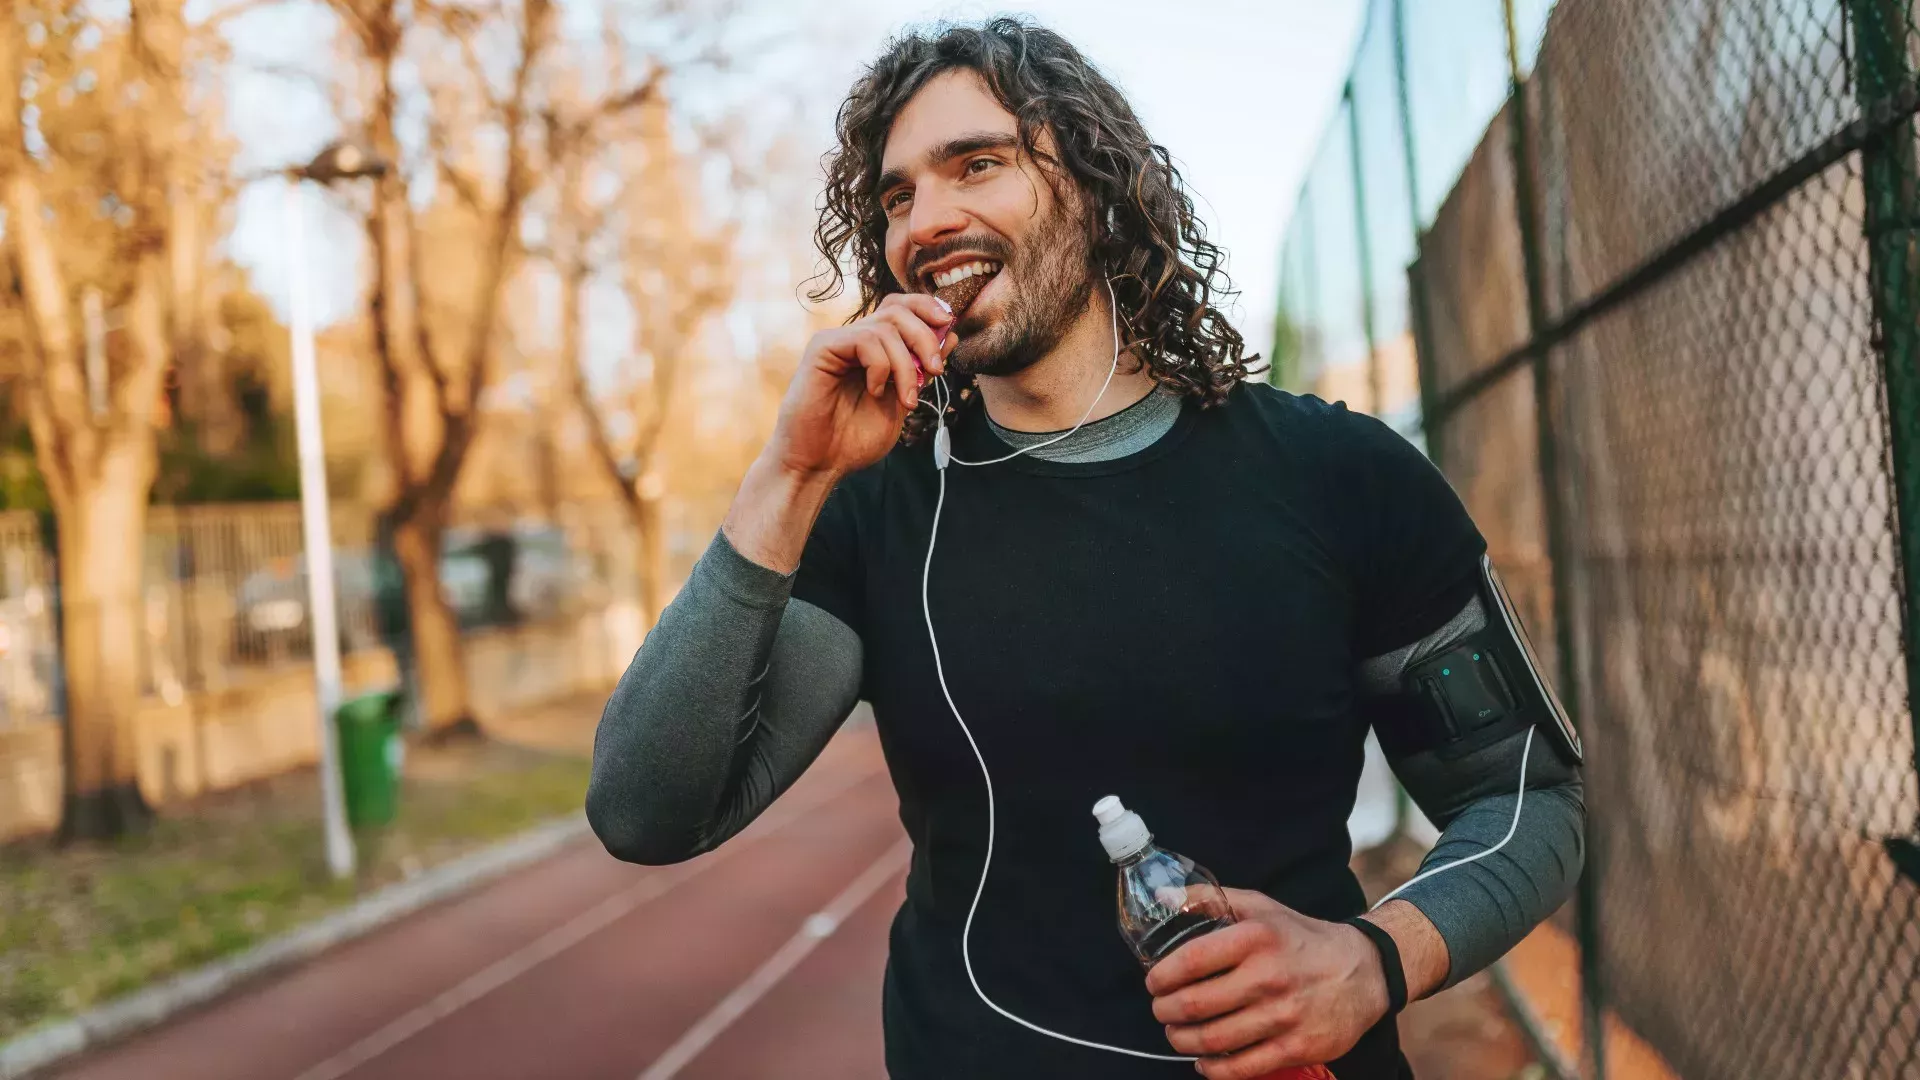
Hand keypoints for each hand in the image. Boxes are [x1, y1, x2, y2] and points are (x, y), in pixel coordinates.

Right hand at [768, 292, 957, 480]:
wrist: (821, 463)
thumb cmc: (854, 439)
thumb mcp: (902, 401)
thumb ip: (921, 370)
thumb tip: (950, 335)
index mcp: (873, 349)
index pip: (901, 307)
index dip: (927, 307)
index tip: (948, 323)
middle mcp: (855, 339)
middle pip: (897, 310)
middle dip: (925, 338)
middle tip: (935, 370)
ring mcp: (838, 341)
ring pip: (885, 327)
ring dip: (905, 365)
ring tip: (906, 399)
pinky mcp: (822, 348)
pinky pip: (864, 339)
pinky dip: (880, 367)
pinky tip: (875, 391)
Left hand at [1145, 888, 1387, 1078]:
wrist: (1362, 971)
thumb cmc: (1301, 937)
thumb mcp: (1261, 907)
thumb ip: (1210, 900)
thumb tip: (1162, 899)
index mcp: (1256, 939)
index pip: (1191, 961)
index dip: (1162, 977)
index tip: (1154, 983)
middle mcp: (1269, 977)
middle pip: (1195, 1006)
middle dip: (1165, 1012)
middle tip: (1161, 1011)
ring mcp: (1284, 1016)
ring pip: (1213, 1040)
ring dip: (1183, 1041)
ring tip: (1176, 1034)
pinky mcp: (1298, 1047)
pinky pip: (1243, 1068)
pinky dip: (1214, 1070)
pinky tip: (1204, 1062)